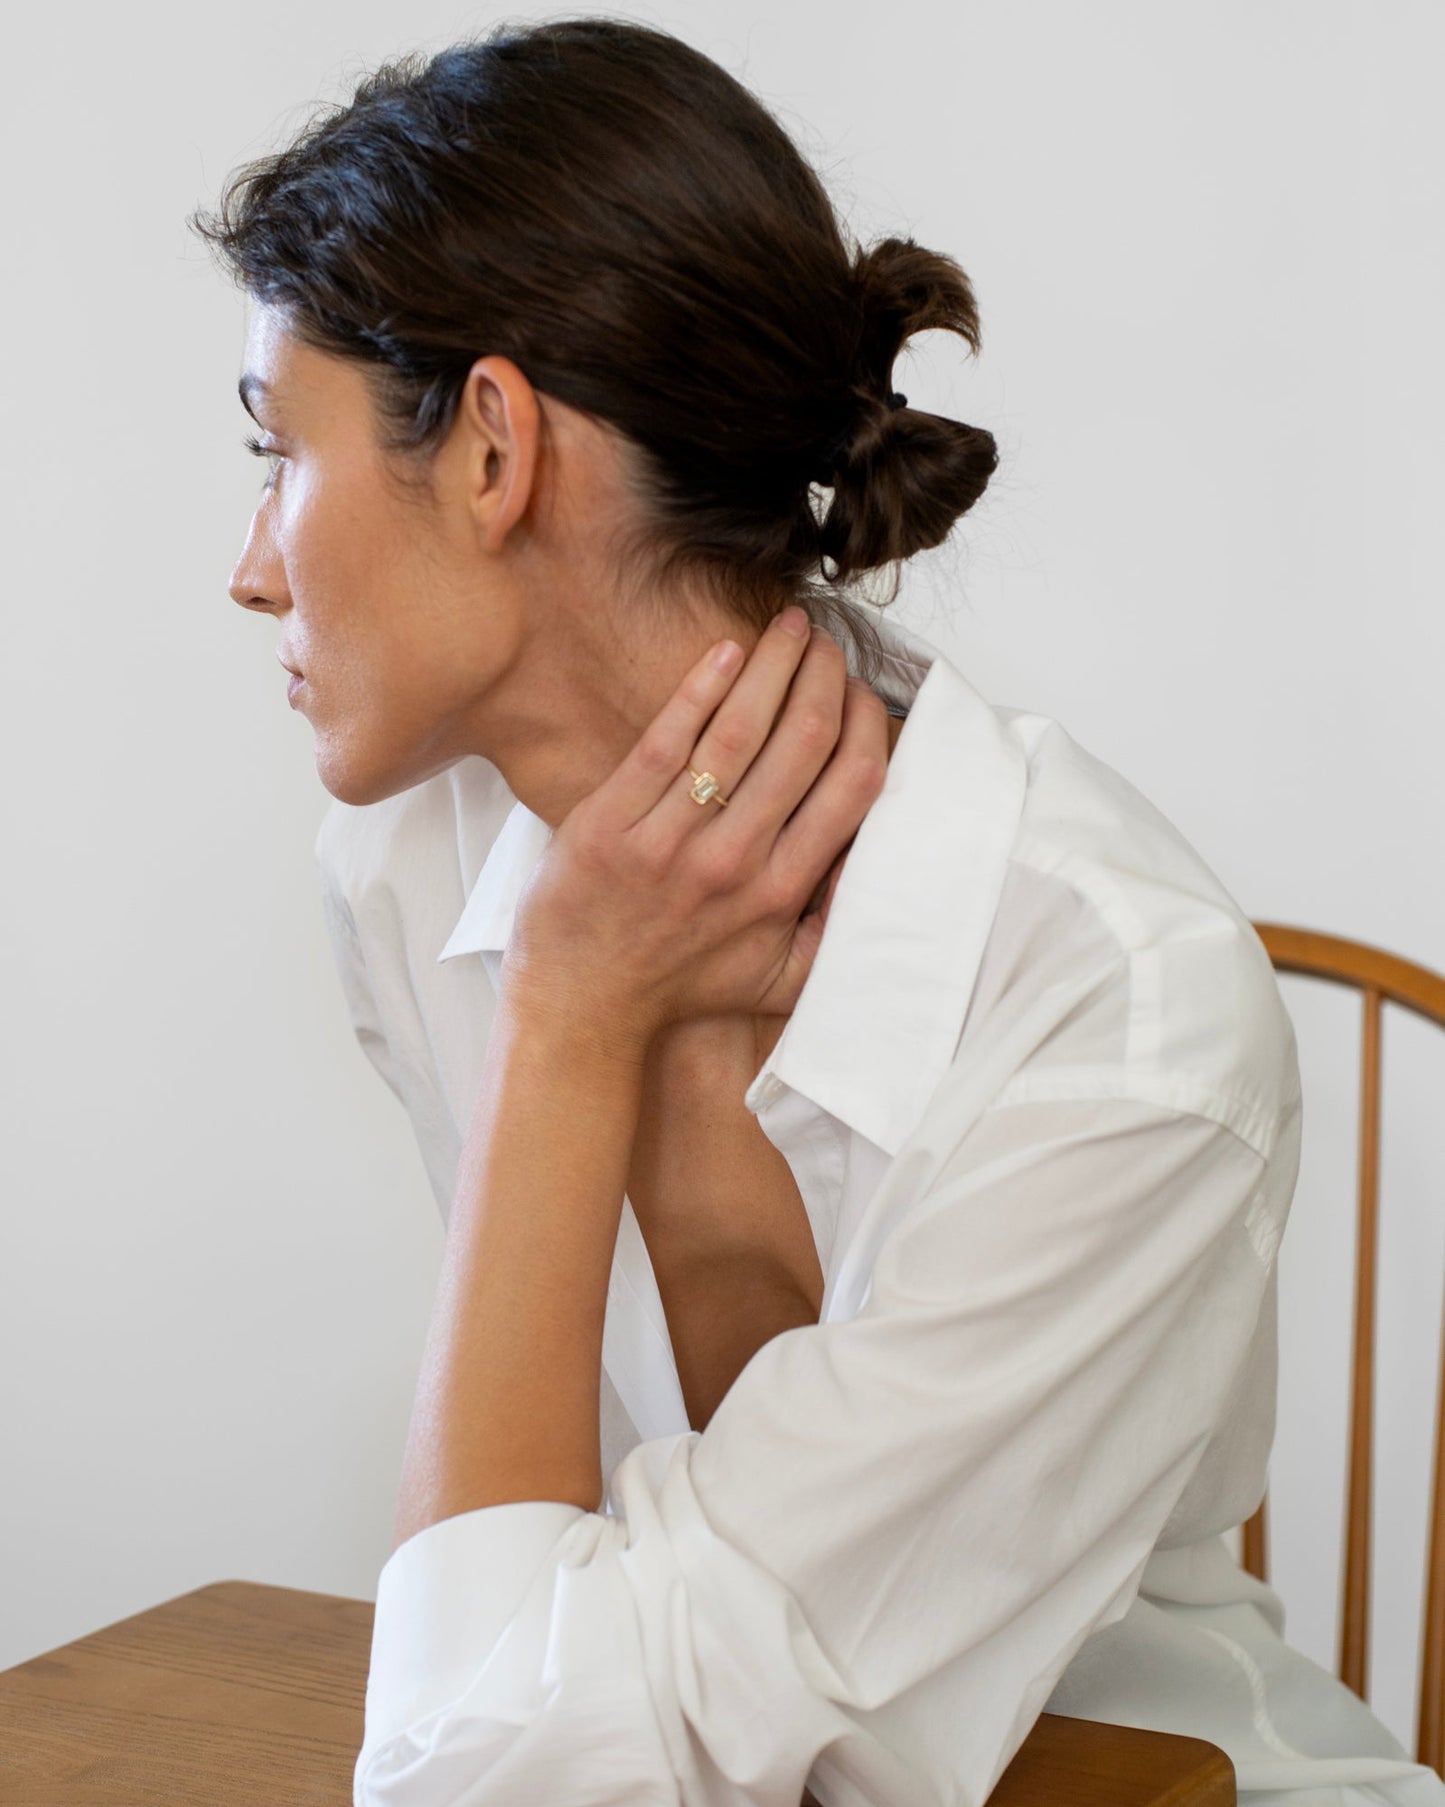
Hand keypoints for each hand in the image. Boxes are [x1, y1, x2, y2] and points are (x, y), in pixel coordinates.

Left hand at [501, 607, 889, 1057]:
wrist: (582, 1003)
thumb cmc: (682, 986)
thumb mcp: (778, 981)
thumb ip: (837, 935)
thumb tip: (879, 866)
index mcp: (781, 894)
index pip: (851, 786)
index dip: (868, 725)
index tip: (863, 693)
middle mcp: (734, 863)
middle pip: (804, 742)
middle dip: (824, 677)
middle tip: (827, 644)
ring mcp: (670, 840)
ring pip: (741, 729)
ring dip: (773, 665)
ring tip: (789, 627)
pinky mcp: (612, 822)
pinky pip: (668, 740)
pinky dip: (702, 688)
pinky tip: (728, 650)